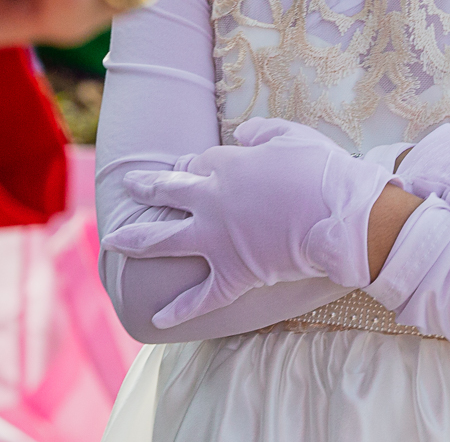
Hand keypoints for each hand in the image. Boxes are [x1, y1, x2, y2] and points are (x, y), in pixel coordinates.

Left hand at [100, 117, 393, 325]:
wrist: (338, 216)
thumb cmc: (320, 170)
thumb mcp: (291, 135)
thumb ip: (262, 131)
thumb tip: (242, 132)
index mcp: (226, 166)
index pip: (197, 162)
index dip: (194, 165)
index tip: (193, 167)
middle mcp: (211, 201)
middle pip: (168, 191)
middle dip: (147, 187)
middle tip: (130, 185)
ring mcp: (216, 240)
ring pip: (164, 240)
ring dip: (136, 239)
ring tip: (111, 241)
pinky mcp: (233, 273)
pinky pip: (200, 297)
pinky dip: (179, 309)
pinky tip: (157, 318)